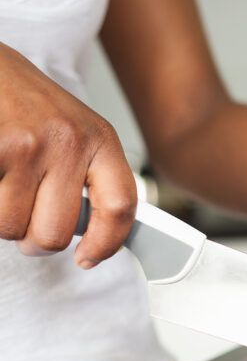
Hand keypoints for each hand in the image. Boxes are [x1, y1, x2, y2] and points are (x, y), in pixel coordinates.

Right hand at [0, 43, 135, 268]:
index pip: (121, 206)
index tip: (87, 258)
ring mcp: (30, 144)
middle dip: (32, 238)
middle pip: (55, 233)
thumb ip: (87, 176)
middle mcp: (70, 141)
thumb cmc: (26, 103)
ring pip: (12, 227)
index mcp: (101, 139)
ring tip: (4, 186)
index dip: (107, 243)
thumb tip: (95, 234)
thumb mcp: (74, 132)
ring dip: (3, 219)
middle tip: (24, 217)